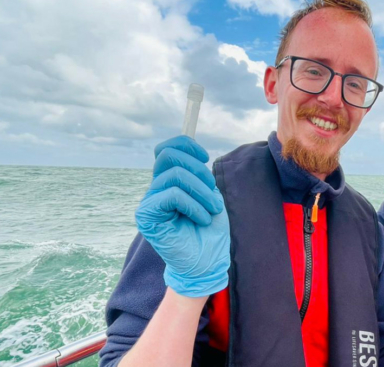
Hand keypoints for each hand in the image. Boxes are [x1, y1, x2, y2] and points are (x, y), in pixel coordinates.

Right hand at [135, 135, 229, 296]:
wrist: (207, 262)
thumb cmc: (210, 230)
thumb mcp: (209, 193)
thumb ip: (197, 172)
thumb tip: (191, 148)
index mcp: (169, 181)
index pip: (166, 149)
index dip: (186, 145)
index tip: (205, 157)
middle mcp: (155, 189)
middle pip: (168, 155)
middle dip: (197, 169)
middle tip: (212, 192)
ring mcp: (149, 202)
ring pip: (175, 175)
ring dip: (202, 191)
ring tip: (212, 210)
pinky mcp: (147, 216)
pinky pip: (172, 195)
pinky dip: (194, 205)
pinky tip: (202, 219)